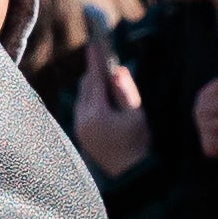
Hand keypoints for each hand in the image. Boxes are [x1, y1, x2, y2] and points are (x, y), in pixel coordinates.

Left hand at [74, 44, 150, 179]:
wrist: (132, 175)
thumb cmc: (138, 143)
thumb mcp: (136, 115)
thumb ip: (125, 91)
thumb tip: (117, 70)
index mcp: (96, 114)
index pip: (94, 80)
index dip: (95, 60)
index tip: (95, 43)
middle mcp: (82, 121)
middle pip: (85, 87)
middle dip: (95, 73)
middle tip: (103, 57)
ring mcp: (79, 129)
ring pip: (82, 98)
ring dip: (93, 87)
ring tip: (106, 77)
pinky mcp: (81, 135)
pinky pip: (83, 110)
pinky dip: (91, 100)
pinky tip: (103, 98)